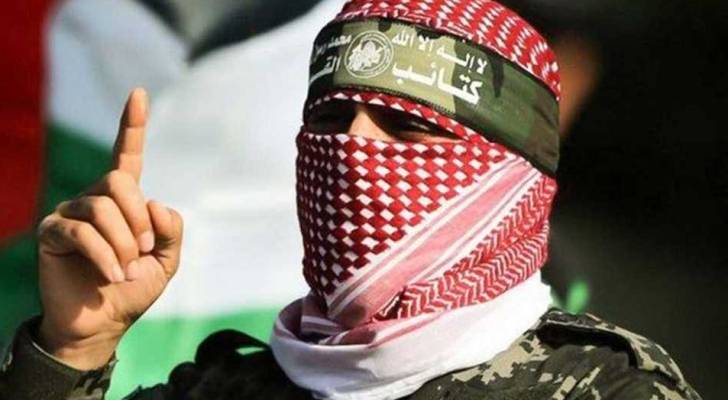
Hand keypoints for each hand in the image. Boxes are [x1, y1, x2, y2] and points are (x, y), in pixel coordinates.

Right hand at [36, 89, 182, 369]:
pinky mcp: (53, 232)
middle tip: (142, 250)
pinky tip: (111, 274)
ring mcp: (72, 212)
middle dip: (138, 218)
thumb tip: (156, 203)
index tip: (139, 93)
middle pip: (119, 181)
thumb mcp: (166, 260)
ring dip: (123, 242)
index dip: (133, 125)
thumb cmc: (134, 289)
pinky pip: (81, 231)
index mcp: (125, 201)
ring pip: (102, 207)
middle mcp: (96, 198)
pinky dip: (105, 255)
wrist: (103, 323)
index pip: (127, 155)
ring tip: (126, 269)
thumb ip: (170, 230)